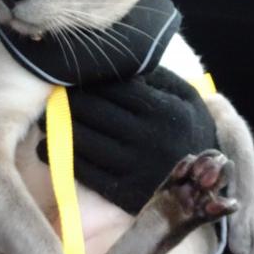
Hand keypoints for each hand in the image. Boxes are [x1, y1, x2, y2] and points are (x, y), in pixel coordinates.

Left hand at [38, 67, 218, 214]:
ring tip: (43, 118)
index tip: (69, 74)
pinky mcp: (126, 192)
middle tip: (50, 94)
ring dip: (57, 128)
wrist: (210, 181)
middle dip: (68, 101)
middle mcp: (149, 138)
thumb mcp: (184, 97)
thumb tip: (118, 60)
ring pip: (84, 141)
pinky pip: (85, 171)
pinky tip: (46, 147)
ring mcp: (136, 167)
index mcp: (164, 110)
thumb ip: (155, 77)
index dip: (88, 80)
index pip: (114, 87)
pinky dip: (60, 157)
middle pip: (94, 112)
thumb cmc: (190, 128)